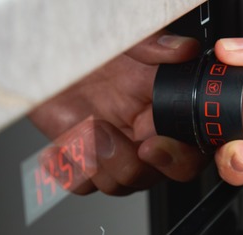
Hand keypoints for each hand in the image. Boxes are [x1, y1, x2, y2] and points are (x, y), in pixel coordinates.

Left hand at [28, 32, 205, 195]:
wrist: (52, 59)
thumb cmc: (93, 51)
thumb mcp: (127, 40)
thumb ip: (155, 46)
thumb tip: (183, 50)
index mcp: (165, 114)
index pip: (191, 152)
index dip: (177, 157)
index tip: (150, 146)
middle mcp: (144, 139)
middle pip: (153, 177)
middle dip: (129, 164)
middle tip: (105, 134)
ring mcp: (115, 154)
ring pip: (118, 185)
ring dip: (97, 162)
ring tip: (83, 128)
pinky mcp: (85, 162)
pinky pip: (82, 184)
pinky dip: (67, 168)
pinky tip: (60, 145)